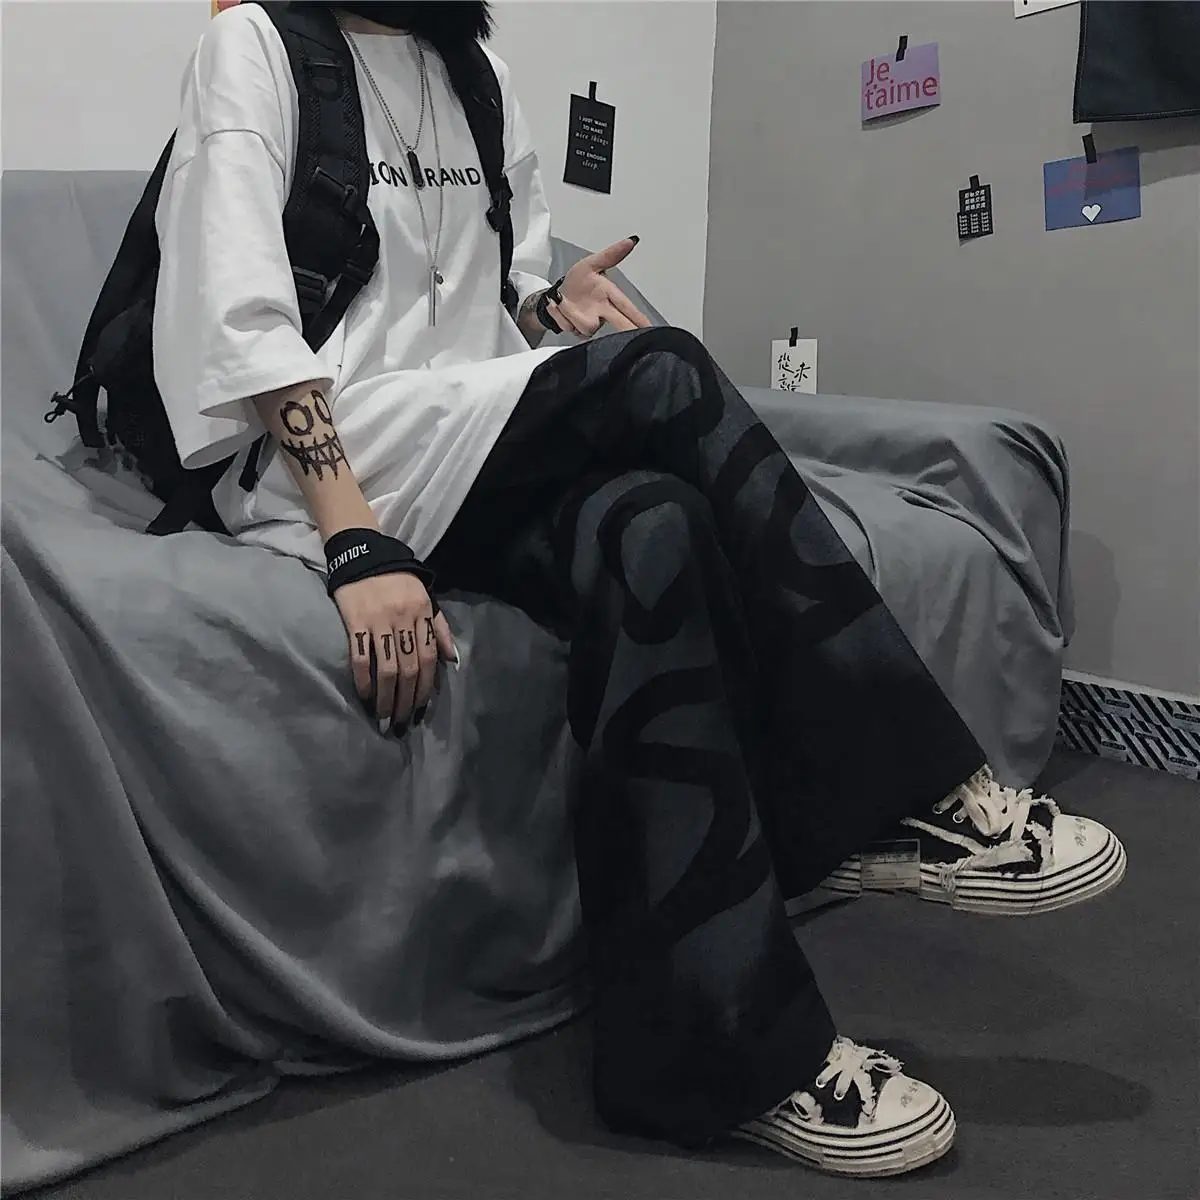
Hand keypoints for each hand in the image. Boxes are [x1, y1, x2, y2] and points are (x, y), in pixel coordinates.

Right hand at [331, 571, 456, 733]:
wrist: (363, 553)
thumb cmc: (397, 579)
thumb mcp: (426, 597)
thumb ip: (439, 628)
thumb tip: (452, 660)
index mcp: (422, 614)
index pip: (428, 661)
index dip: (425, 690)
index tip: (420, 713)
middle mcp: (403, 620)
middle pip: (408, 670)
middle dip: (406, 702)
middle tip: (401, 725)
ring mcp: (378, 621)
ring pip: (386, 669)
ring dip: (386, 699)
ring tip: (384, 719)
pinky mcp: (354, 621)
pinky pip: (361, 657)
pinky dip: (363, 681)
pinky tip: (365, 697)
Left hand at [547, 237, 652, 337]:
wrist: (557, 295)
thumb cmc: (578, 281)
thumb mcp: (591, 263)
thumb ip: (611, 254)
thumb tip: (630, 241)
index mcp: (610, 296)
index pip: (629, 309)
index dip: (639, 318)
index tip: (648, 326)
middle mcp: (603, 313)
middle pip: (621, 326)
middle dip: (624, 329)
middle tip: (625, 331)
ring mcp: (590, 324)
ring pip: (588, 327)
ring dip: (571, 312)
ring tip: (561, 299)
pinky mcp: (577, 331)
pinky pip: (570, 327)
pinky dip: (560, 315)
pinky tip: (555, 305)